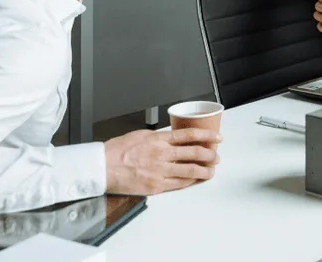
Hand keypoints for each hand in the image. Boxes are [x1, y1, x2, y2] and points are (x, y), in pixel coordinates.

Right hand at [104, 127, 221, 195]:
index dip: (206, 135)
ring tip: (212, 170)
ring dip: (204, 170)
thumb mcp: (141, 135)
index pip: (189, 134)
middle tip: (217, 155)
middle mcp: (162, 154)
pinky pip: (178, 184)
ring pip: (189, 170)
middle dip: (210, 154)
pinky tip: (196, 180)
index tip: (217, 137)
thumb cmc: (118, 150)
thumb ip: (159, 137)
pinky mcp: (156, 186)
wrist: (103, 167)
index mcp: (159, 139)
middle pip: (194, 153)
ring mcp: (160, 171)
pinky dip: (190, 181)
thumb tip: (172, 137)